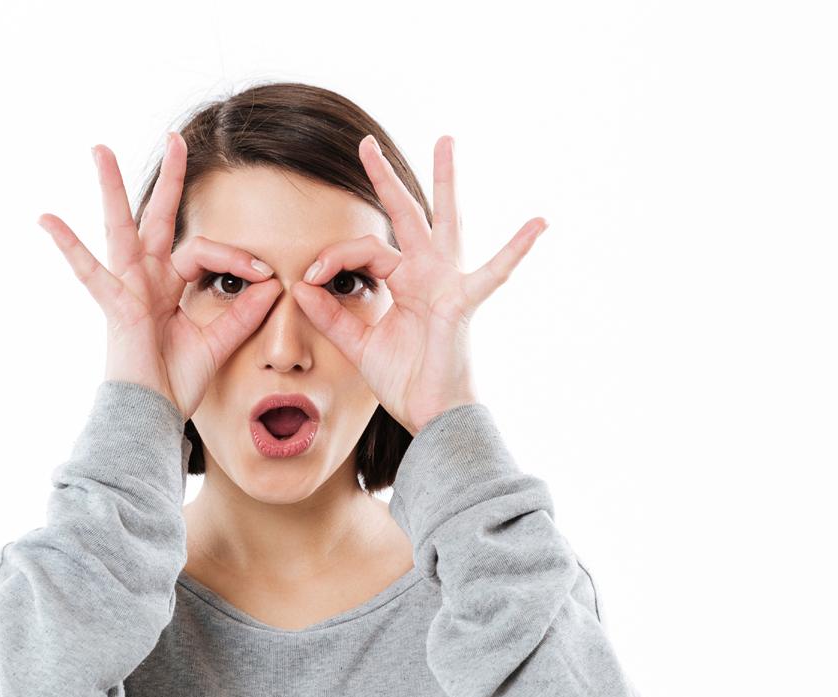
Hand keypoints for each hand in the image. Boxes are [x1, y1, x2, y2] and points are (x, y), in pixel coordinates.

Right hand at [38, 132, 283, 420]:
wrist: (152, 415)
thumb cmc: (176, 384)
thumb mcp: (218, 344)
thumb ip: (244, 314)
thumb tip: (272, 284)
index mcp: (169, 286)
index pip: (205, 251)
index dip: (237, 259)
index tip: (266, 276)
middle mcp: (146, 279)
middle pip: (158, 218)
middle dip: (170, 179)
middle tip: (175, 139)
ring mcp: (127, 287)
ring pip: (120, 227)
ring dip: (112, 187)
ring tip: (100, 149)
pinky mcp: (114, 304)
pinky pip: (89, 272)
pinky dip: (68, 246)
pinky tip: (46, 219)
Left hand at [290, 134, 547, 435]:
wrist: (431, 414)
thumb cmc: (405, 380)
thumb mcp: (358, 345)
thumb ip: (329, 316)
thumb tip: (299, 285)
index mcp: (402, 281)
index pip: (363, 250)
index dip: (332, 257)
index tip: (308, 276)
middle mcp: (426, 274)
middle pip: (405, 215)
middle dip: (385, 178)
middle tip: (366, 142)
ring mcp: (447, 282)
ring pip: (444, 221)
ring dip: (444, 180)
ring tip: (446, 140)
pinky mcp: (462, 302)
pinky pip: (493, 274)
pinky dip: (516, 250)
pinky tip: (539, 224)